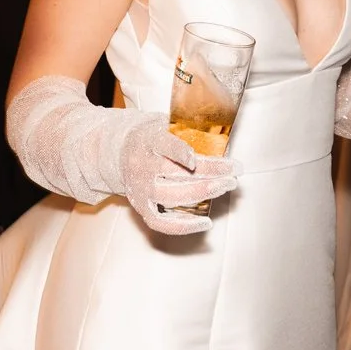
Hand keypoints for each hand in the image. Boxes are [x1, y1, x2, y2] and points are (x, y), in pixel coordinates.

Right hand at [120, 123, 237, 234]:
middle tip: (233, 171)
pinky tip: (205, 223)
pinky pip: (161, 223)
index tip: (195, 159)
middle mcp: (141, 166)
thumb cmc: (149, 137)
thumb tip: (220, 135)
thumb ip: (184, 128)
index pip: (164, 146)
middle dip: (209, 173)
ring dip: (203, 193)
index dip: (179, 153)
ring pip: (172, 196)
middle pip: (175, 173)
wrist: (117, 152)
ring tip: (226, 186)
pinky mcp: (140, 207)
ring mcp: (140, 189)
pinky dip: (184, 226)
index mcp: (147, 140)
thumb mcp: (162, 123)